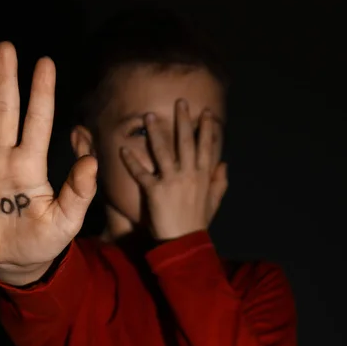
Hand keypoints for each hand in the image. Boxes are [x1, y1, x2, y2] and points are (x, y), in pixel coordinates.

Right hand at [0, 42, 96, 277]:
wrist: (15, 259)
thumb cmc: (44, 237)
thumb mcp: (66, 220)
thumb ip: (77, 192)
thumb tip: (91, 161)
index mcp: (30, 163)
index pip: (38, 121)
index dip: (41, 92)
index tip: (44, 62)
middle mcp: (2, 157)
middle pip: (3, 112)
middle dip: (4, 80)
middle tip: (4, 47)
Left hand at [120, 100, 226, 239]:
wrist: (184, 243)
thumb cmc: (198, 222)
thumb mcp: (214, 201)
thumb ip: (220, 182)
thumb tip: (225, 164)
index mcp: (204, 176)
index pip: (207, 147)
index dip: (206, 129)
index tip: (205, 112)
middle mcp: (189, 174)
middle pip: (186, 142)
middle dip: (183, 120)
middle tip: (180, 102)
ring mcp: (172, 181)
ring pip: (163, 151)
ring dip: (155, 132)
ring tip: (147, 116)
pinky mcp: (155, 191)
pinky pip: (141, 173)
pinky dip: (131, 162)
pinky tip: (122, 149)